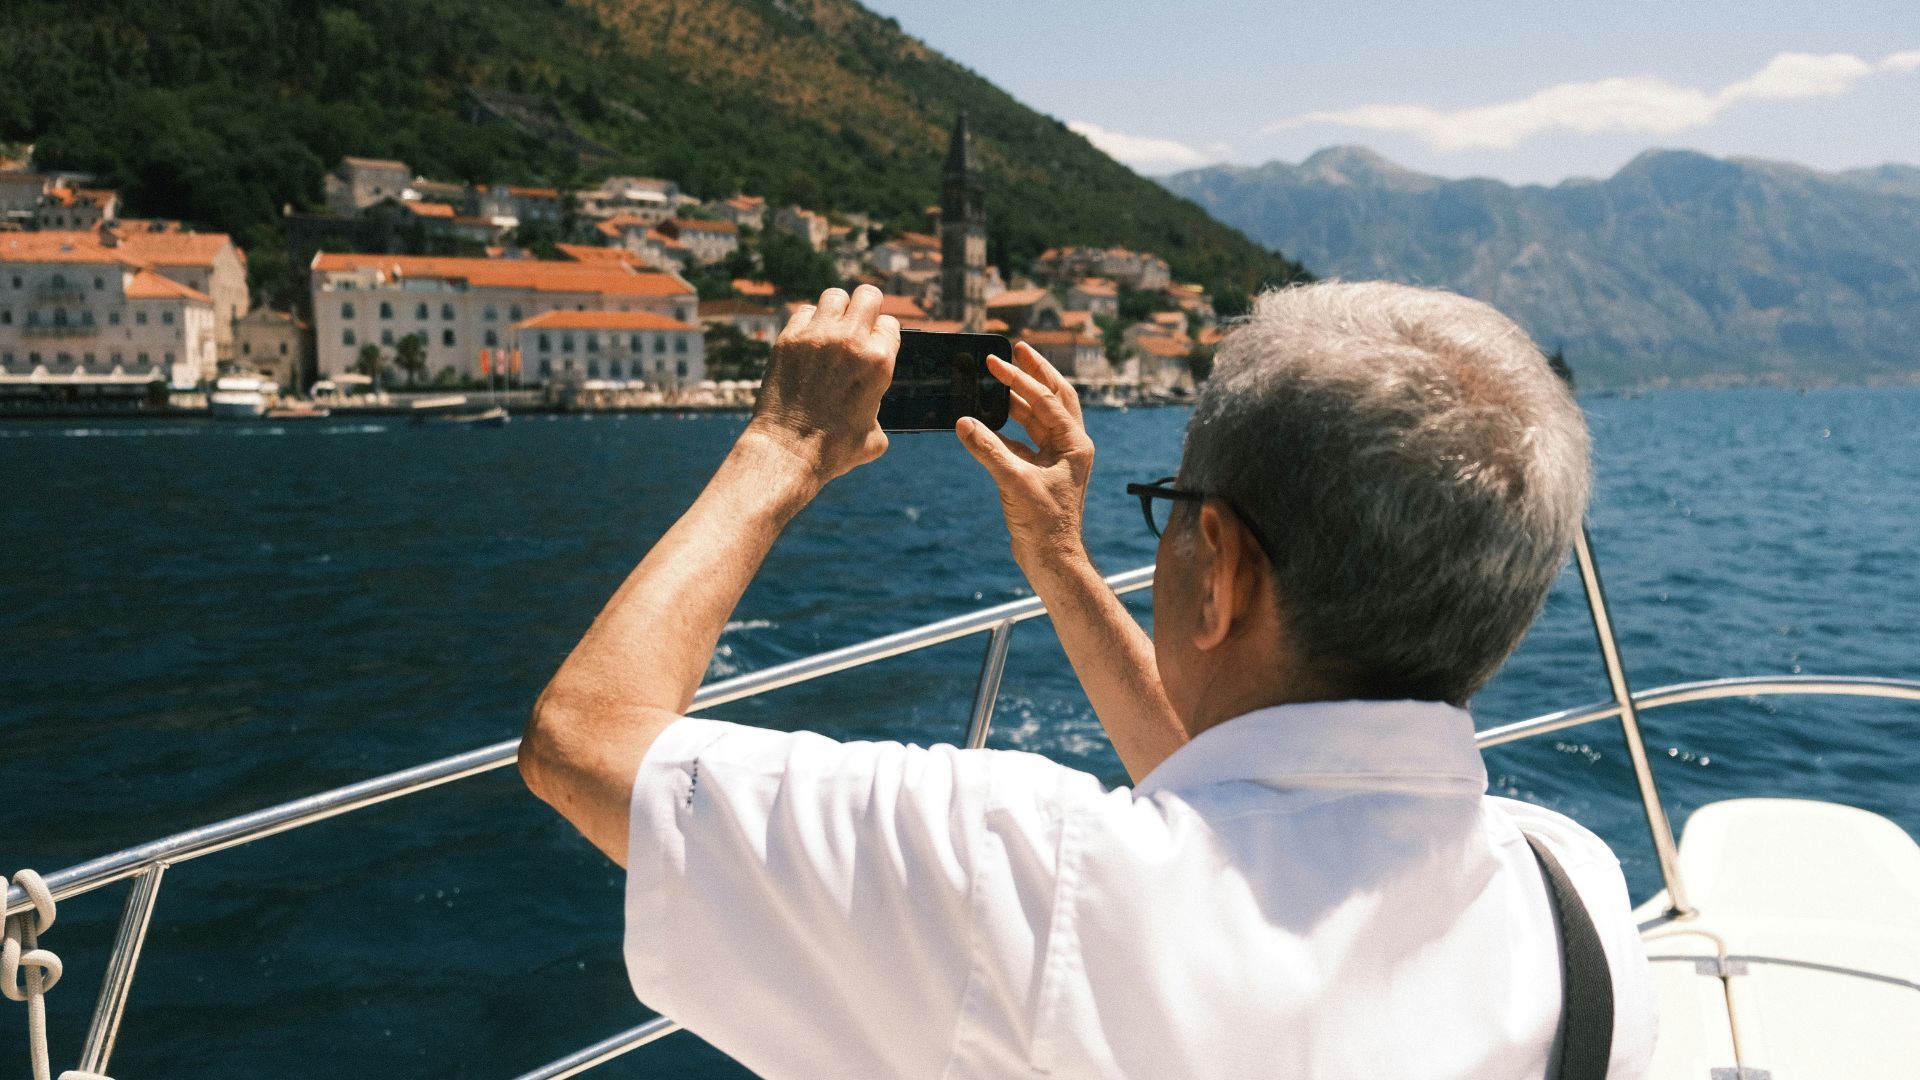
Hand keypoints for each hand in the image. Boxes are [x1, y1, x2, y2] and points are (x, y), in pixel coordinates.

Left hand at [748, 285, 899, 482]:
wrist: (788, 452)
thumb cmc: (834, 450)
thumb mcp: (875, 435)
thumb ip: (879, 406)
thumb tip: (874, 403)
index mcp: (879, 362)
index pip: (889, 324)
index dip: (882, 336)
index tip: (872, 346)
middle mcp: (850, 341)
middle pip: (867, 296)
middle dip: (866, 309)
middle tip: (856, 327)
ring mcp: (817, 336)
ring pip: (834, 296)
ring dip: (836, 310)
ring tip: (831, 330)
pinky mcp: (788, 339)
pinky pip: (803, 312)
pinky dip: (808, 323)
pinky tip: (807, 343)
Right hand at [957, 342, 1095, 571]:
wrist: (1051, 559)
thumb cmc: (1043, 524)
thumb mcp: (1013, 482)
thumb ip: (988, 449)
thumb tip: (963, 422)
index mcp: (1075, 443)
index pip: (1047, 400)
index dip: (1020, 378)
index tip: (996, 361)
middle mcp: (1070, 446)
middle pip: (1055, 397)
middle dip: (1035, 373)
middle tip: (1016, 349)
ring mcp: (1057, 458)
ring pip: (1040, 416)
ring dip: (1021, 396)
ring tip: (1001, 376)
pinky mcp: (1041, 471)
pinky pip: (1025, 438)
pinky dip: (1008, 426)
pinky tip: (989, 418)